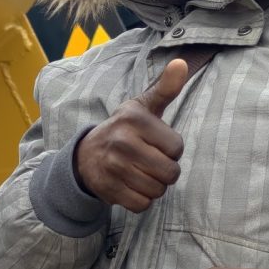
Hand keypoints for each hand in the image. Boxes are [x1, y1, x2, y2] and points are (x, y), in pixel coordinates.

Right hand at [74, 58, 190, 211]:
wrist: (86, 155)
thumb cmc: (125, 129)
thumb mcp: (143, 107)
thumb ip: (166, 88)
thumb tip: (182, 64)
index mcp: (134, 119)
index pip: (176, 148)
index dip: (171, 150)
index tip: (156, 144)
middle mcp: (122, 141)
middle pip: (170, 173)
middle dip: (165, 171)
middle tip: (149, 161)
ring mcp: (113, 166)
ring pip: (157, 190)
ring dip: (153, 186)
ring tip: (140, 172)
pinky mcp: (107, 189)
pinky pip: (142, 204)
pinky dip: (140, 199)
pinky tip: (130, 185)